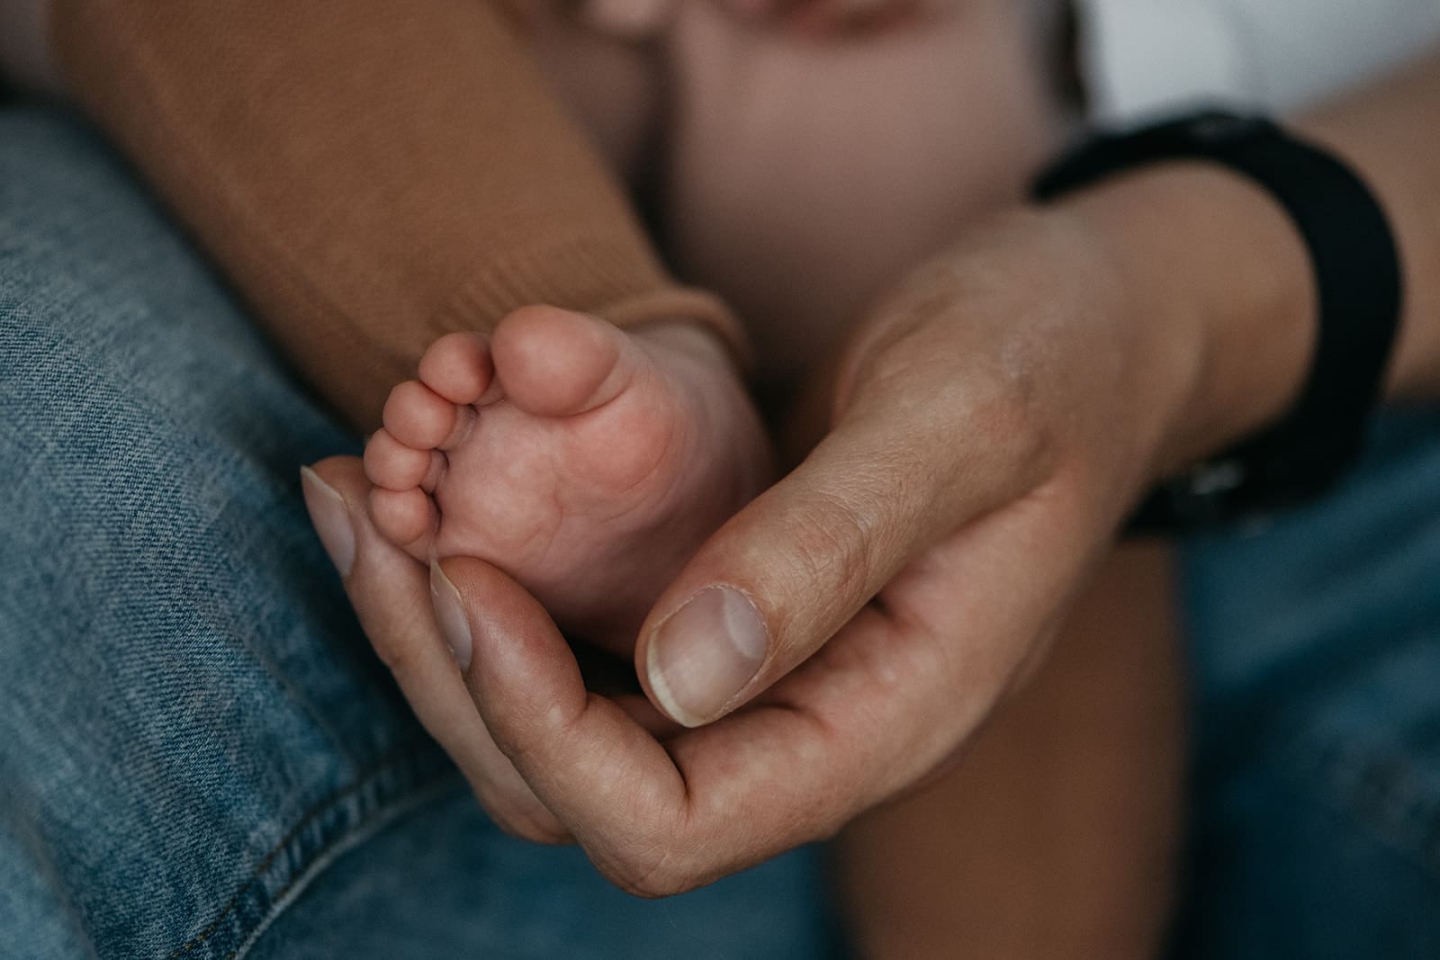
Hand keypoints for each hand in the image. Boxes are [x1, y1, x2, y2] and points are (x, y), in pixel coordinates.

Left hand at [303, 203, 1210, 894]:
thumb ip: (831, 548)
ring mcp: (771, 674)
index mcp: (890, 718)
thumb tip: (682, 678)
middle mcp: (817, 724)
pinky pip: (586, 646)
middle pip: (590, 796)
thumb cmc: (1054, 357)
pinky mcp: (732, 609)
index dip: (552, 730)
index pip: (681, 822)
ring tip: (360, 506)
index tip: (473, 579)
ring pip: (567, 730)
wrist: (1096, 323)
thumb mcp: (959, 424)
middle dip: (456, 686)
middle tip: (367, 527)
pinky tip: (426, 500)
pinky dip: (493, 587)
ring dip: (448, 639)